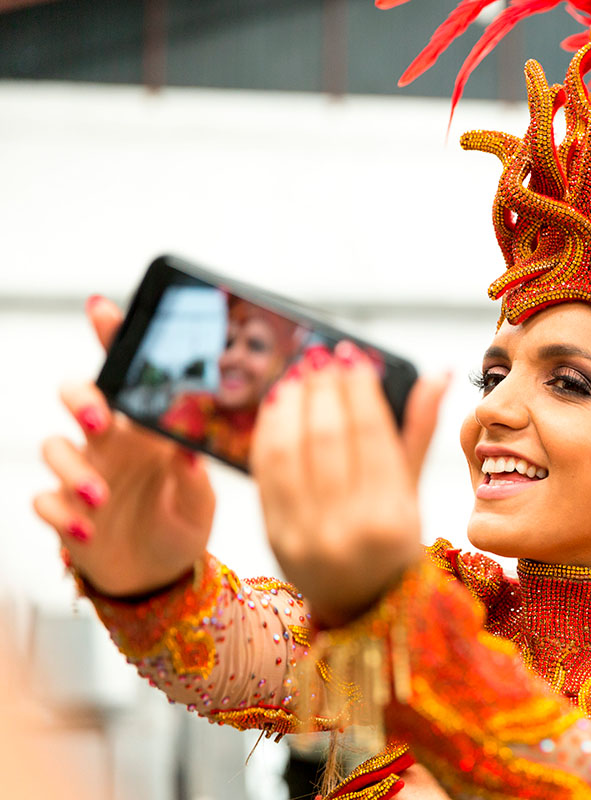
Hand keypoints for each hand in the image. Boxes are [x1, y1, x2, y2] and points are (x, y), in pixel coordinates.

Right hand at [33, 296, 215, 596]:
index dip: (110, 340)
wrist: (160, 576)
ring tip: (102, 495)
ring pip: (55, 447)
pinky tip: (86, 529)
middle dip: (81, 399)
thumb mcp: (201, 499)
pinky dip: (61, 512)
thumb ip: (194, 476)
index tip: (102, 308)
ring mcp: (84, 474)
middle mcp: (111, 444)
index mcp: (147, 429)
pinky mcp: (65, 511)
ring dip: (74, 469)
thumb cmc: (181, 523)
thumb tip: (190, 451)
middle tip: (100, 419)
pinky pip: (45, 500)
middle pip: (78, 398)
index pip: (127, 376)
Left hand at [251, 342, 447, 626]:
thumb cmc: (394, 543)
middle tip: (323, 359)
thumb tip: (438, 373)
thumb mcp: (414, 492)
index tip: (354, 359)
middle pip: (327, 437)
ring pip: (291, 450)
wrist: (362, 605)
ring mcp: (306, 534)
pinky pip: (265, 472)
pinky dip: (269, 432)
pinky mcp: (274, 535)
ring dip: (292, 403)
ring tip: (300, 377)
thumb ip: (420, 430)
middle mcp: (347, 528)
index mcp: (392, 517)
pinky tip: (278, 408)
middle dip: (323, 389)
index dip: (358, 390)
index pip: (370, 435)